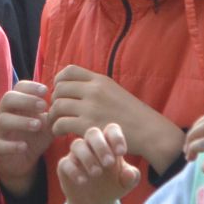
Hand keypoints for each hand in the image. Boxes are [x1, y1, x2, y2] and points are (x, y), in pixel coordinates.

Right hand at [0, 81, 53, 196]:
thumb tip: (67, 103)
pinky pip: (1, 145)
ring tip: (38, 125)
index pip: (19, 87)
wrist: (24, 159)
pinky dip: (12, 145)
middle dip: (25, 100)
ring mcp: (0, 130)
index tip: (46, 91)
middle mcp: (5, 113)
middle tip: (43, 106)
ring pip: (3, 120)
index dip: (31, 87)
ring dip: (21, 121)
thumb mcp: (48, 123)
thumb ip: (55, 114)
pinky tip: (24, 146)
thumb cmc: (36, 135)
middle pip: (8, 99)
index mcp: (17, 103)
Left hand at [49, 65, 182, 169]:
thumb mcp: (115, 91)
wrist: (149, 131)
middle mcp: (94, 90)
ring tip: (57, 122)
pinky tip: (61, 133)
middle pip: (59, 88)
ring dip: (53, 115)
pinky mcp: (88, 126)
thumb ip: (96, 88)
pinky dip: (56, 128)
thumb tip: (75, 87)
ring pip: (57, 106)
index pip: (68, 71)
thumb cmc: (133, 114)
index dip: (58, 81)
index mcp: (100, 80)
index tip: (61, 92)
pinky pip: (61, 123)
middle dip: (54, 100)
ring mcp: (90, 108)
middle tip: (58, 111)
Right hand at [56, 123, 140, 203]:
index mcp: (109, 144)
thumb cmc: (114, 185)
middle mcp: (92, 146)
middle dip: (100, 146)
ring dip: (87, 158)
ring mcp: (77, 155)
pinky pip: (65, 162)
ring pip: (77, 144)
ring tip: (97, 173)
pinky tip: (83, 181)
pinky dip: (74, 171)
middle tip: (109, 163)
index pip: (111, 130)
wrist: (97, 202)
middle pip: (92, 132)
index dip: (116, 138)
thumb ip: (131, 177)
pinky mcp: (65, 167)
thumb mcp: (126, 183)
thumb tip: (130, 173)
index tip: (121, 153)